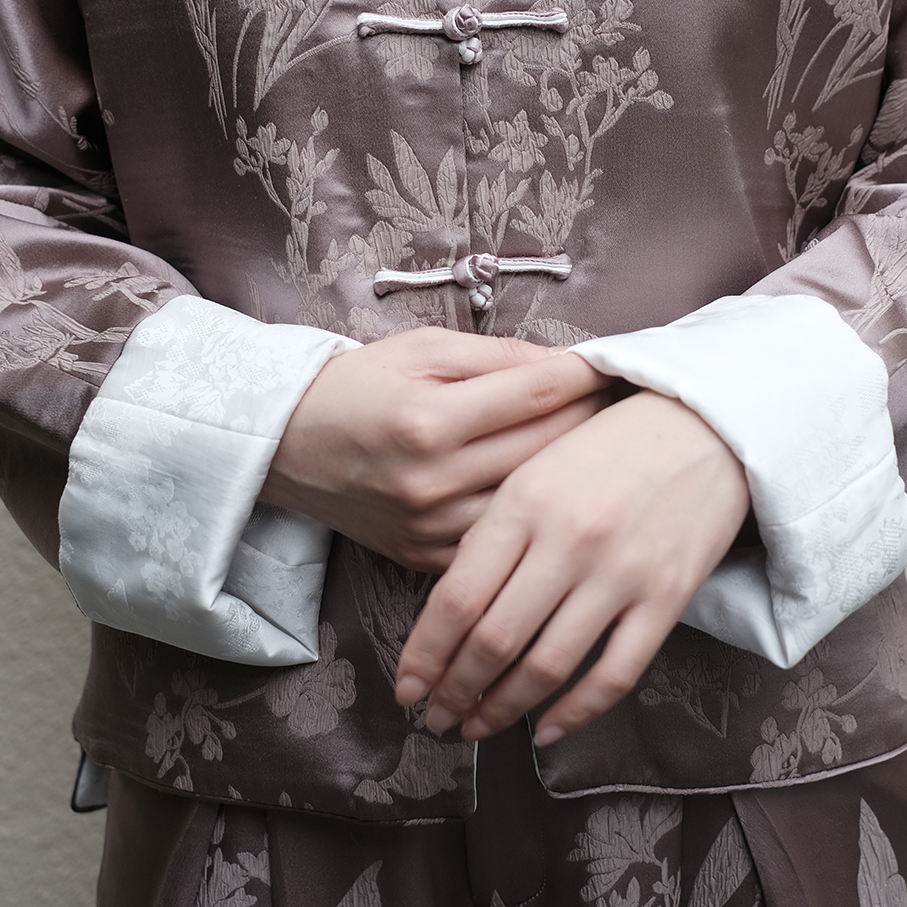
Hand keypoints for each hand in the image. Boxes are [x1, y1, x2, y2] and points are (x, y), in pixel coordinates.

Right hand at [260, 327, 610, 571]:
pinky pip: (501, 540)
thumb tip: (566, 364)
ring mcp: (431, 527)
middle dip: (591, 417)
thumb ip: (497, 356)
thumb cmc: (359, 385)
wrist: (288, 446)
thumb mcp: (422, 349)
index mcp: (431, 419)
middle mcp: (434, 480)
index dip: (586, 374)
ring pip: (533, 502)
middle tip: (619, 397)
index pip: (537, 393)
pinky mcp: (426, 557)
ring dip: (570, 471)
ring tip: (598, 444)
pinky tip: (553, 491)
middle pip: (546, 447)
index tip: (617, 362)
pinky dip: (532, 515)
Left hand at [394, 389, 749, 742]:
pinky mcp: (667, 598)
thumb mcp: (536, 466)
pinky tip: (546, 731)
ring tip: (476, 728)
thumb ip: (494, 531)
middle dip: (455, 691)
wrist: (705, 423)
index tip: (405, 686)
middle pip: (493, 641)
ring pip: (546, 667)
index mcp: (525, 501)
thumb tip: (449, 609)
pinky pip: (613, 675)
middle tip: (434, 716)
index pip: (457, 598)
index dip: (425, 655)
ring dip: (503, 709)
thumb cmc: (610, 443)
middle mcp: (568, 540)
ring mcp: (620, 572)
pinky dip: (574, 714)